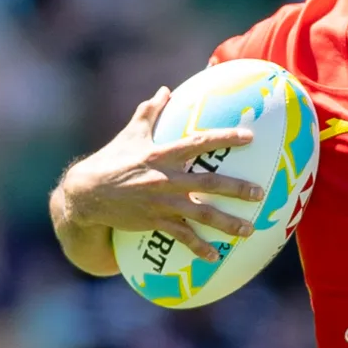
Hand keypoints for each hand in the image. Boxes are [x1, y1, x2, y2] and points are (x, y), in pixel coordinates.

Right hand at [56, 87, 268, 259]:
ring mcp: (161, 202)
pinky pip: (182, 236)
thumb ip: (150, 111)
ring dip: (227, 223)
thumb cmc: (112, 159)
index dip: (225, 138)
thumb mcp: (131, 133)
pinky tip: (216, 257)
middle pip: (209, 183)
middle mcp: (165, 178)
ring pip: (201, 214)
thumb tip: (165, 90)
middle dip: (237, 189)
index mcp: (162, 153)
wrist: (87, 192)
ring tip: (248, 230)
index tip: (250, 137)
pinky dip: (199, 248)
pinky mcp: (154, 221)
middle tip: (260, 194)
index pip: (199, 142)